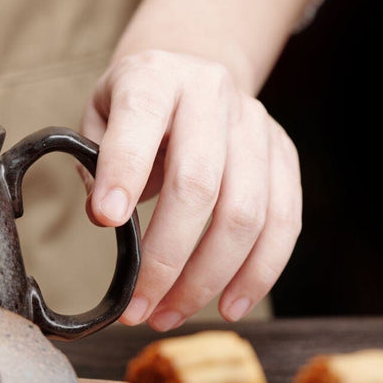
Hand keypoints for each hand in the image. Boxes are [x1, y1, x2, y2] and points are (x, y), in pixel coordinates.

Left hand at [81, 49, 301, 329]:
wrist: (193, 69)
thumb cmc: (136, 106)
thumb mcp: (99, 113)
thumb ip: (97, 159)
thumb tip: (108, 219)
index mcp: (156, 76)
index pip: (141, 121)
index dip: (124, 172)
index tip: (105, 221)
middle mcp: (212, 93)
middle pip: (199, 183)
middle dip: (166, 257)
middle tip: (138, 305)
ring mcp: (256, 124)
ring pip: (246, 213)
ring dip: (207, 278)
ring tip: (169, 314)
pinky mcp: (284, 154)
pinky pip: (284, 222)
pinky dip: (258, 274)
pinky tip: (227, 304)